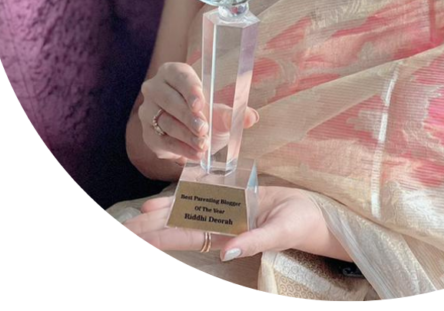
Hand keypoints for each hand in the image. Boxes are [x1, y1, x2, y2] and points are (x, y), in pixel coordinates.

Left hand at [122, 185, 327, 261]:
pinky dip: (192, 194)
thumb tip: (226, 252)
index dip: (162, 237)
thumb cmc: (301, 225)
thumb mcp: (279, 233)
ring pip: (191, 211)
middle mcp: (224, 225)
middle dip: (154, 226)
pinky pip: (211, 196)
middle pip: (182, 224)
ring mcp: (230, 211)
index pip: (187, 237)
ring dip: (167, 211)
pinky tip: (175, 192)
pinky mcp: (239, 198)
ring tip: (140, 213)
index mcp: (229, 236)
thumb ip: (253, 241)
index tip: (139, 238)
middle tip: (126, 226)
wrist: (317, 215)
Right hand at [138, 61, 259, 165]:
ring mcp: (148, 110)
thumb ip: (231, 113)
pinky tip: (195, 154)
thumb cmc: (204, 112)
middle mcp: (155, 88)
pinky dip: (180, 149)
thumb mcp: (218, 110)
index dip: (190, 89)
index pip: (179, 76)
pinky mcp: (147, 133)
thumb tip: (251, 117)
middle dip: (188, 117)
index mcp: (173, 72)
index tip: (201, 104)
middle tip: (204, 130)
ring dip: (185, 135)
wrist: (191, 134)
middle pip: (169, 100)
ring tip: (203, 145)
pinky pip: (162, 140)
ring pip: (165, 122)